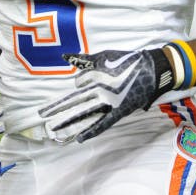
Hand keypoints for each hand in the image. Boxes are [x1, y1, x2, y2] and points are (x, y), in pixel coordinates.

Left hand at [38, 49, 173, 143]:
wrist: (154, 69)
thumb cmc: (129, 60)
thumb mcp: (105, 55)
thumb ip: (85, 59)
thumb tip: (66, 56)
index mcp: (96, 75)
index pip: (79, 83)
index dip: (81, 82)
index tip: (89, 81)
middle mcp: (100, 90)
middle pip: (73, 100)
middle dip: (56, 108)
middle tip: (41, 115)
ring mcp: (109, 102)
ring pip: (84, 113)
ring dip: (67, 121)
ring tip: (52, 129)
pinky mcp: (119, 112)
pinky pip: (103, 124)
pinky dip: (91, 131)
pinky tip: (78, 138)